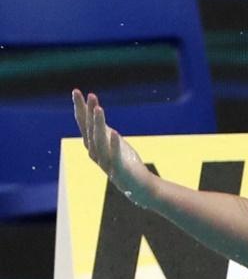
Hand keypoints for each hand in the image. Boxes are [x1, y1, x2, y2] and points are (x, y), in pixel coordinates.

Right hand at [71, 89, 154, 205]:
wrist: (139, 187)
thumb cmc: (126, 163)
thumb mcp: (114, 143)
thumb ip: (103, 130)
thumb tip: (96, 111)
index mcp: (94, 146)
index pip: (84, 124)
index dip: (80, 108)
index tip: (77, 91)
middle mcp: (95, 153)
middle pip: (89, 130)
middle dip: (89, 113)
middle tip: (89, 95)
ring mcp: (106, 162)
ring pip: (99, 141)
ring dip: (99, 125)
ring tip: (99, 109)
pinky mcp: (119, 170)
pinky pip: (115, 156)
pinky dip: (114, 144)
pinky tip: (114, 133)